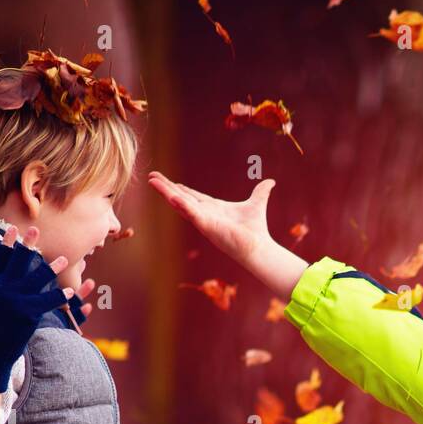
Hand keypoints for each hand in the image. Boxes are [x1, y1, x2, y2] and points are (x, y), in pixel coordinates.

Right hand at [0, 224, 71, 392]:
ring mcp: (16, 299)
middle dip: (27, 244)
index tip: (13, 229)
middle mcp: (4, 288)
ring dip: (53, 267)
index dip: (8, 243)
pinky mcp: (28, 313)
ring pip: (38, 277)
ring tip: (65, 259)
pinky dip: (61, 295)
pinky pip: (49, 300)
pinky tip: (71, 290)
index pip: (0, 258)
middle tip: (36, 229)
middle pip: (18, 260)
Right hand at [147, 171, 275, 265]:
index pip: (193, 196)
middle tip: (151, 176)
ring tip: (153, 182)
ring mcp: (204, 221)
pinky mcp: (208, 227)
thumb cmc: (256, 229)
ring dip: (166, 193)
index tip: (168, 181)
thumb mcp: (257, 204)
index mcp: (213, 208)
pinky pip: (192, 214)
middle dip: (166, 187)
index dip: (180, 188)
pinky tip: (171, 197)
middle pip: (181, 198)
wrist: (259, 246)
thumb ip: (261, 192)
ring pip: (181, 204)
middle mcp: (205, 214)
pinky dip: (182, 205)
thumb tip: (270, 181)